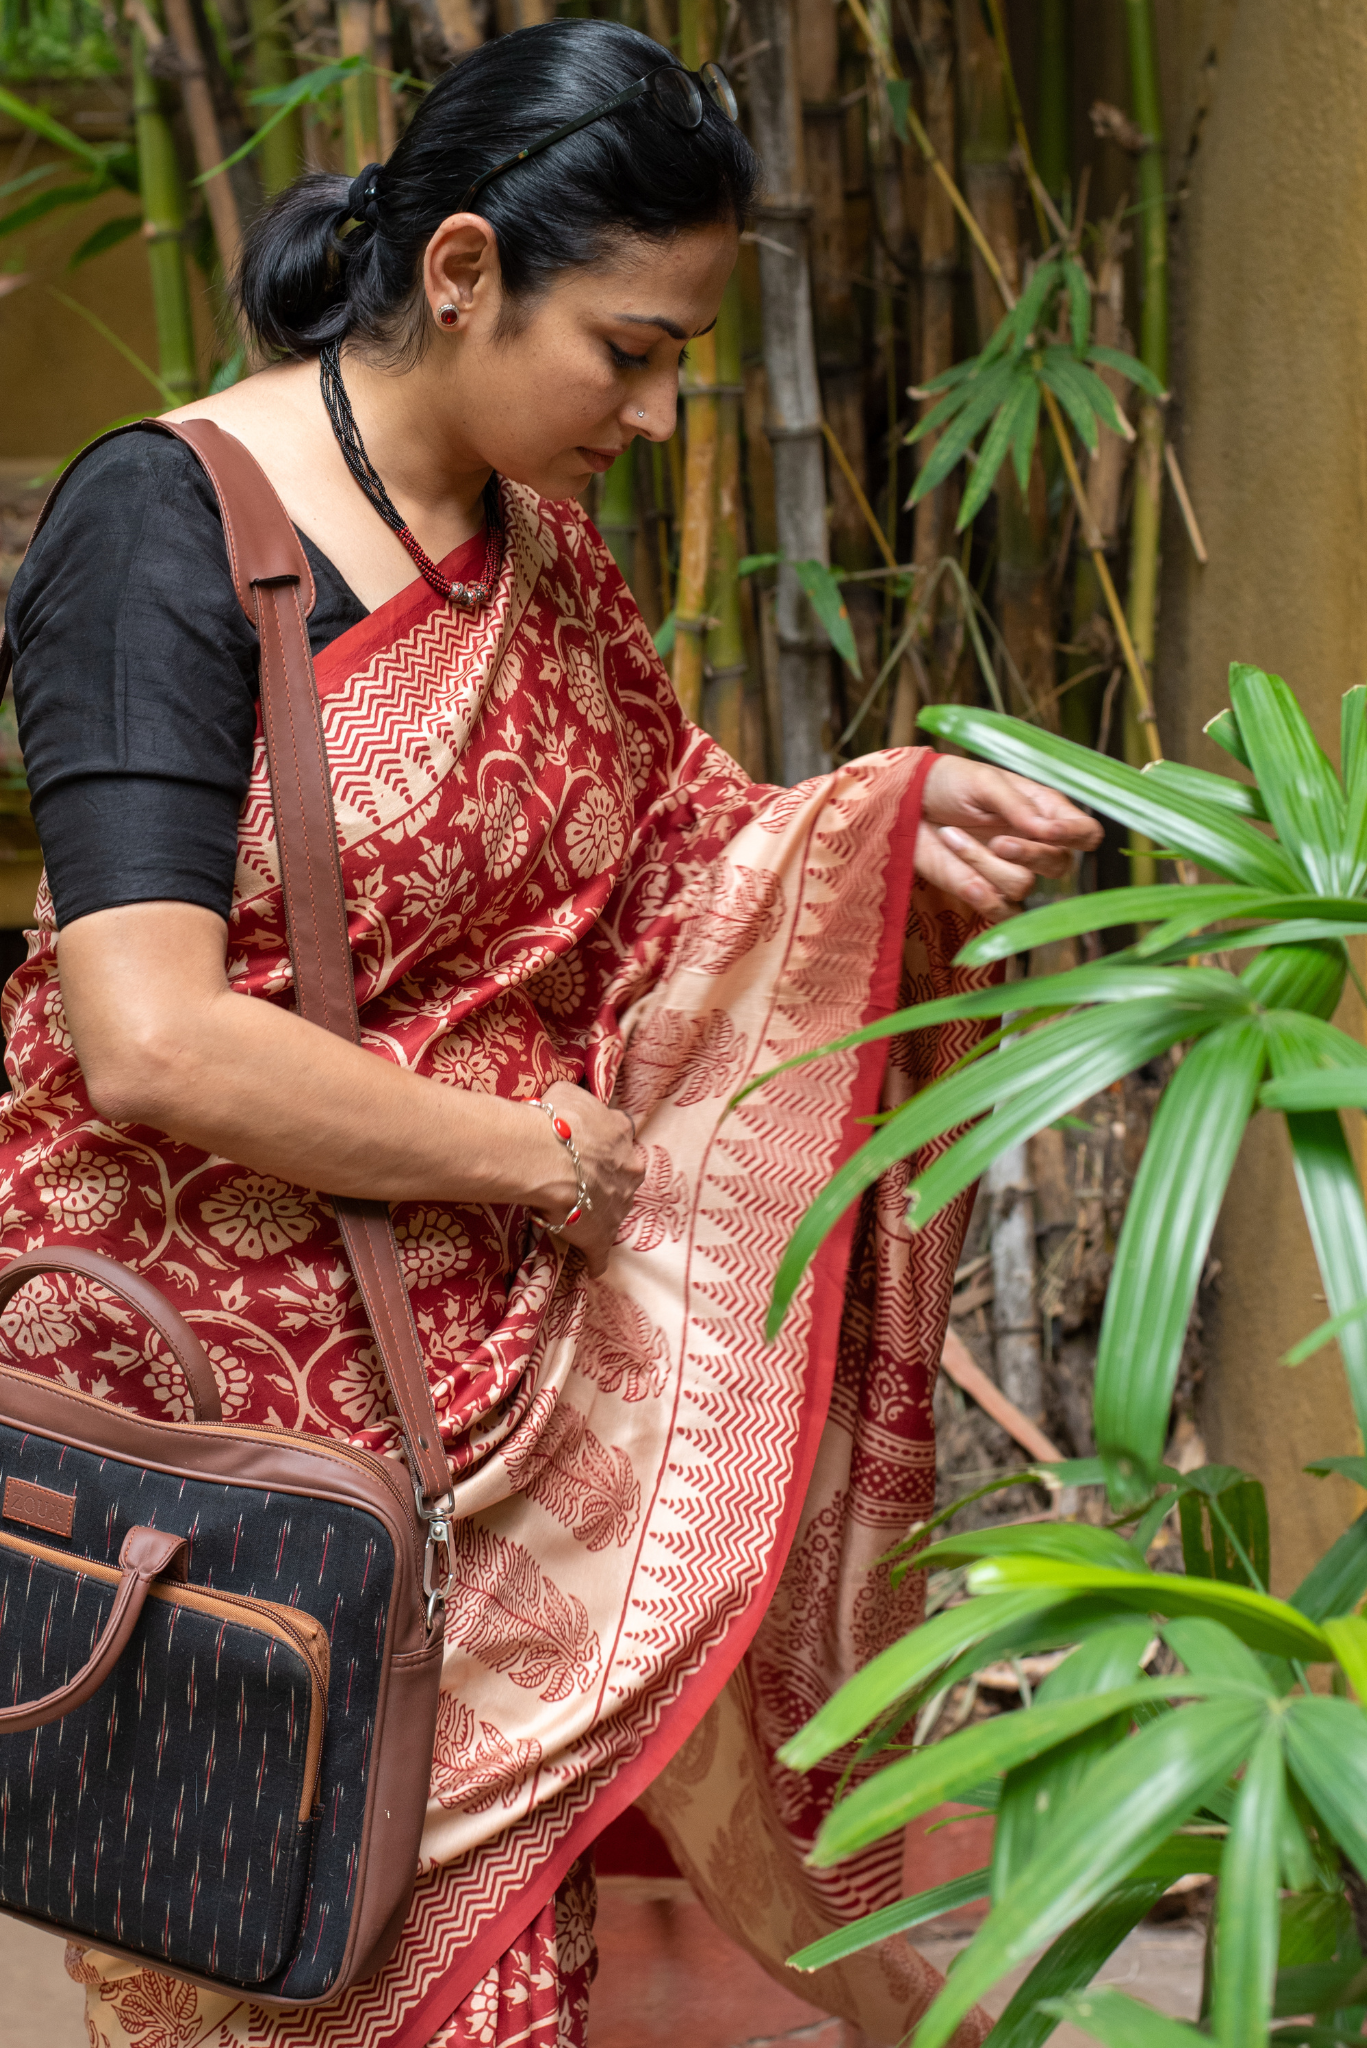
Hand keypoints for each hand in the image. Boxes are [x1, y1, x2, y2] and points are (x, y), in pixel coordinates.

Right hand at [533, 1082, 642, 1277]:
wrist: (546, 1157)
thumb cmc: (554, 1120)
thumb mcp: (568, 1093)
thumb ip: (578, 1101)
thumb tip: (572, 1102)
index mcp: (621, 1134)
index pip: (621, 1135)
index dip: (604, 1141)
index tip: (589, 1145)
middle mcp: (629, 1169)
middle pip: (625, 1174)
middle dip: (609, 1177)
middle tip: (583, 1178)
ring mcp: (618, 1205)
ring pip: (616, 1209)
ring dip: (601, 1211)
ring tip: (580, 1215)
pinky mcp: (602, 1236)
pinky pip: (601, 1254)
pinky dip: (596, 1260)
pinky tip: (592, 1266)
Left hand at [917, 755, 1102, 920]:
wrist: (906, 805)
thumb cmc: (949, 784)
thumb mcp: (984, 782)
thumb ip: (1018, 806)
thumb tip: (1047, 830)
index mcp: (1044, 811)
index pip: (1086, 834)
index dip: (1075, 836)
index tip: (1048, 830)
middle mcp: (1035, 844)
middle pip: (1060, 865)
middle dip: (1029, 854)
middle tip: (997, 840)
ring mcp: (1011, 872)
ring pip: (1022, 886)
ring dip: (984, 863)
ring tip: (951, 835)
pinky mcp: (986, 895)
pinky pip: (1002, 913)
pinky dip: (982, 896)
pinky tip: (962, 872)